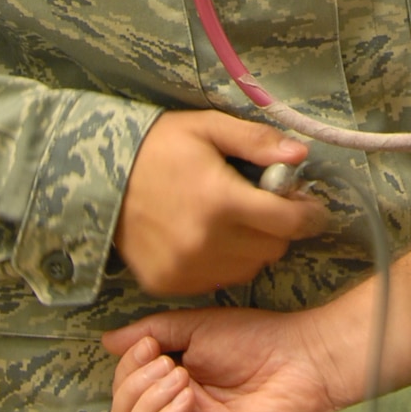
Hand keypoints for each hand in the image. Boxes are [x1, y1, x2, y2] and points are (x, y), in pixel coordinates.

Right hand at [104, 297, 350, 411]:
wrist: (297, 356)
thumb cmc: (253, 338)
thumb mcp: (193, 326)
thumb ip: (151, 332)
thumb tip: (107, 342)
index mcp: (168, 386)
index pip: (123, 393)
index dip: (126, 370)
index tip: (149, 345)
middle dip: (132, 389)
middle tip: (164, 363)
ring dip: (147, 405)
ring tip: (179, 377)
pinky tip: (186, 399)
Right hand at [113, 112, 327, 295]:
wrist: (99, 179)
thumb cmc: (159, 147)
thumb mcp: (208, 128)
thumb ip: (257, 142)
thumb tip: (300, 155)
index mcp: (220, 200)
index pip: (289, 222)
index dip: (309, 214)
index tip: (311, 206)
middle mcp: (206, 241)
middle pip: (272, 248)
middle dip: (278, 228)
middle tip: (263, 206)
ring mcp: (185, 268)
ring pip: (248, 268)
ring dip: (252, 248)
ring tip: (234, 221)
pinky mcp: (168, 283)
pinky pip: (217, 281)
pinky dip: (223, 263)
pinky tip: (209, 238)